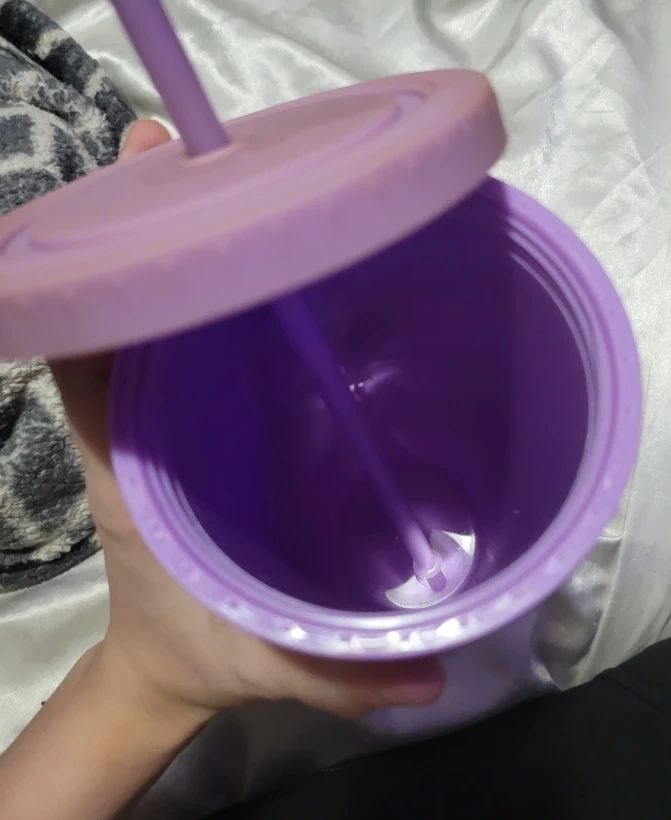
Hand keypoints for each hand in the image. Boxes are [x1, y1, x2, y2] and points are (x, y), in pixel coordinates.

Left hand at [52, 120, 444, 725]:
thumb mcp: (271, 668)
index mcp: (132, 466)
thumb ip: (345, 675)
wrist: (166, 669)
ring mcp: (160, 413)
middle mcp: (135, 421)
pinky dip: (217, 290)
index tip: (142, 178)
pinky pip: (190, 340)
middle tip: (200, 144)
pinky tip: (281, 257)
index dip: (101, 270)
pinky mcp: (192, 414)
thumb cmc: (201, 653)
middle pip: (121, 303)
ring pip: (157, 311)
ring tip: (248, 173)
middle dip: (150, 221)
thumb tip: (434, 671)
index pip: (87, 353)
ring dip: (186, 243)